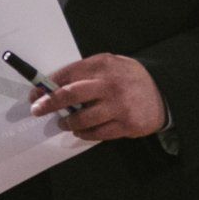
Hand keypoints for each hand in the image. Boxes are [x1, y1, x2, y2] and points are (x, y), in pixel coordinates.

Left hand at [29, 53, 168, 140]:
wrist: (163, 92)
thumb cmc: (129, 78)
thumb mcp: (110, 65)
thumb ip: (86, 72)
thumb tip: (54, 86)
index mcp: (102, 64)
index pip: (67, 74)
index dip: (47, 86)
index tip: (35, 95)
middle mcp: (109, 84)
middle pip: (70, 95)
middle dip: (49, 104)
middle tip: (38, 111)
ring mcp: (118, 106)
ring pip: (82, 118)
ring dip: (68, 123)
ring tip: (64, 123)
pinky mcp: (126, 124)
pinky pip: (97, 133)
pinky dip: (84, 134)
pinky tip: (80, 131)